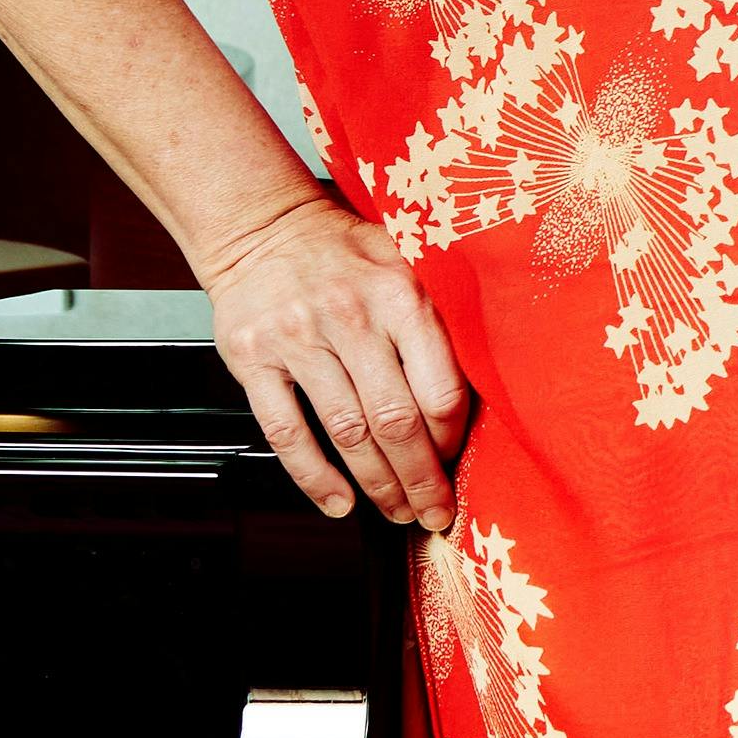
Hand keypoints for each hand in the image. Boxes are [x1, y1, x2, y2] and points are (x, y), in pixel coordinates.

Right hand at [201, 191, 469, 527]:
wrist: (260, 225)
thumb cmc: (343, 248)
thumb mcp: (405, 256)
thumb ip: (438, 312)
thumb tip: (484, 378)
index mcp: (399, 294)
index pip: (439, 384)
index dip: (453, 436)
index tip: (459, 460)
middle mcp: (350, 317)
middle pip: (396, 420)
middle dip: (421, 478)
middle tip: (436, 511)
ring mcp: (298, 340)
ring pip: (346, 433)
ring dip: (376, 485)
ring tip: (396, 512)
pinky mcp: (254, 361)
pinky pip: (286, 431)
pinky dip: (313, 476)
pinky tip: (338, 501)